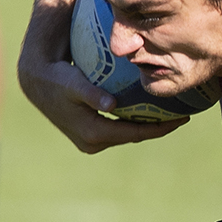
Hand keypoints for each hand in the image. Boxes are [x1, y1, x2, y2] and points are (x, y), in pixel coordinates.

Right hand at [17, 50, 185, 152]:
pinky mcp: (89, 135)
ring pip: (127, 134)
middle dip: (159, 128)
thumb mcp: (72, 84)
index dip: (160, 128)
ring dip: (148, 126)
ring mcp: (90, 141)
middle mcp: (92, 142)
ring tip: (172, 114)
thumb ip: (90, 94)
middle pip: (134, 136)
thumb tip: (111, 105)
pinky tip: (150, 110)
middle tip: (183, 116)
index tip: (182, 119)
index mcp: (92, 133)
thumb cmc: (57, 78)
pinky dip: (135, 121)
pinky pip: (119, 129)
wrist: (37, 82)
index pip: (134, 134)